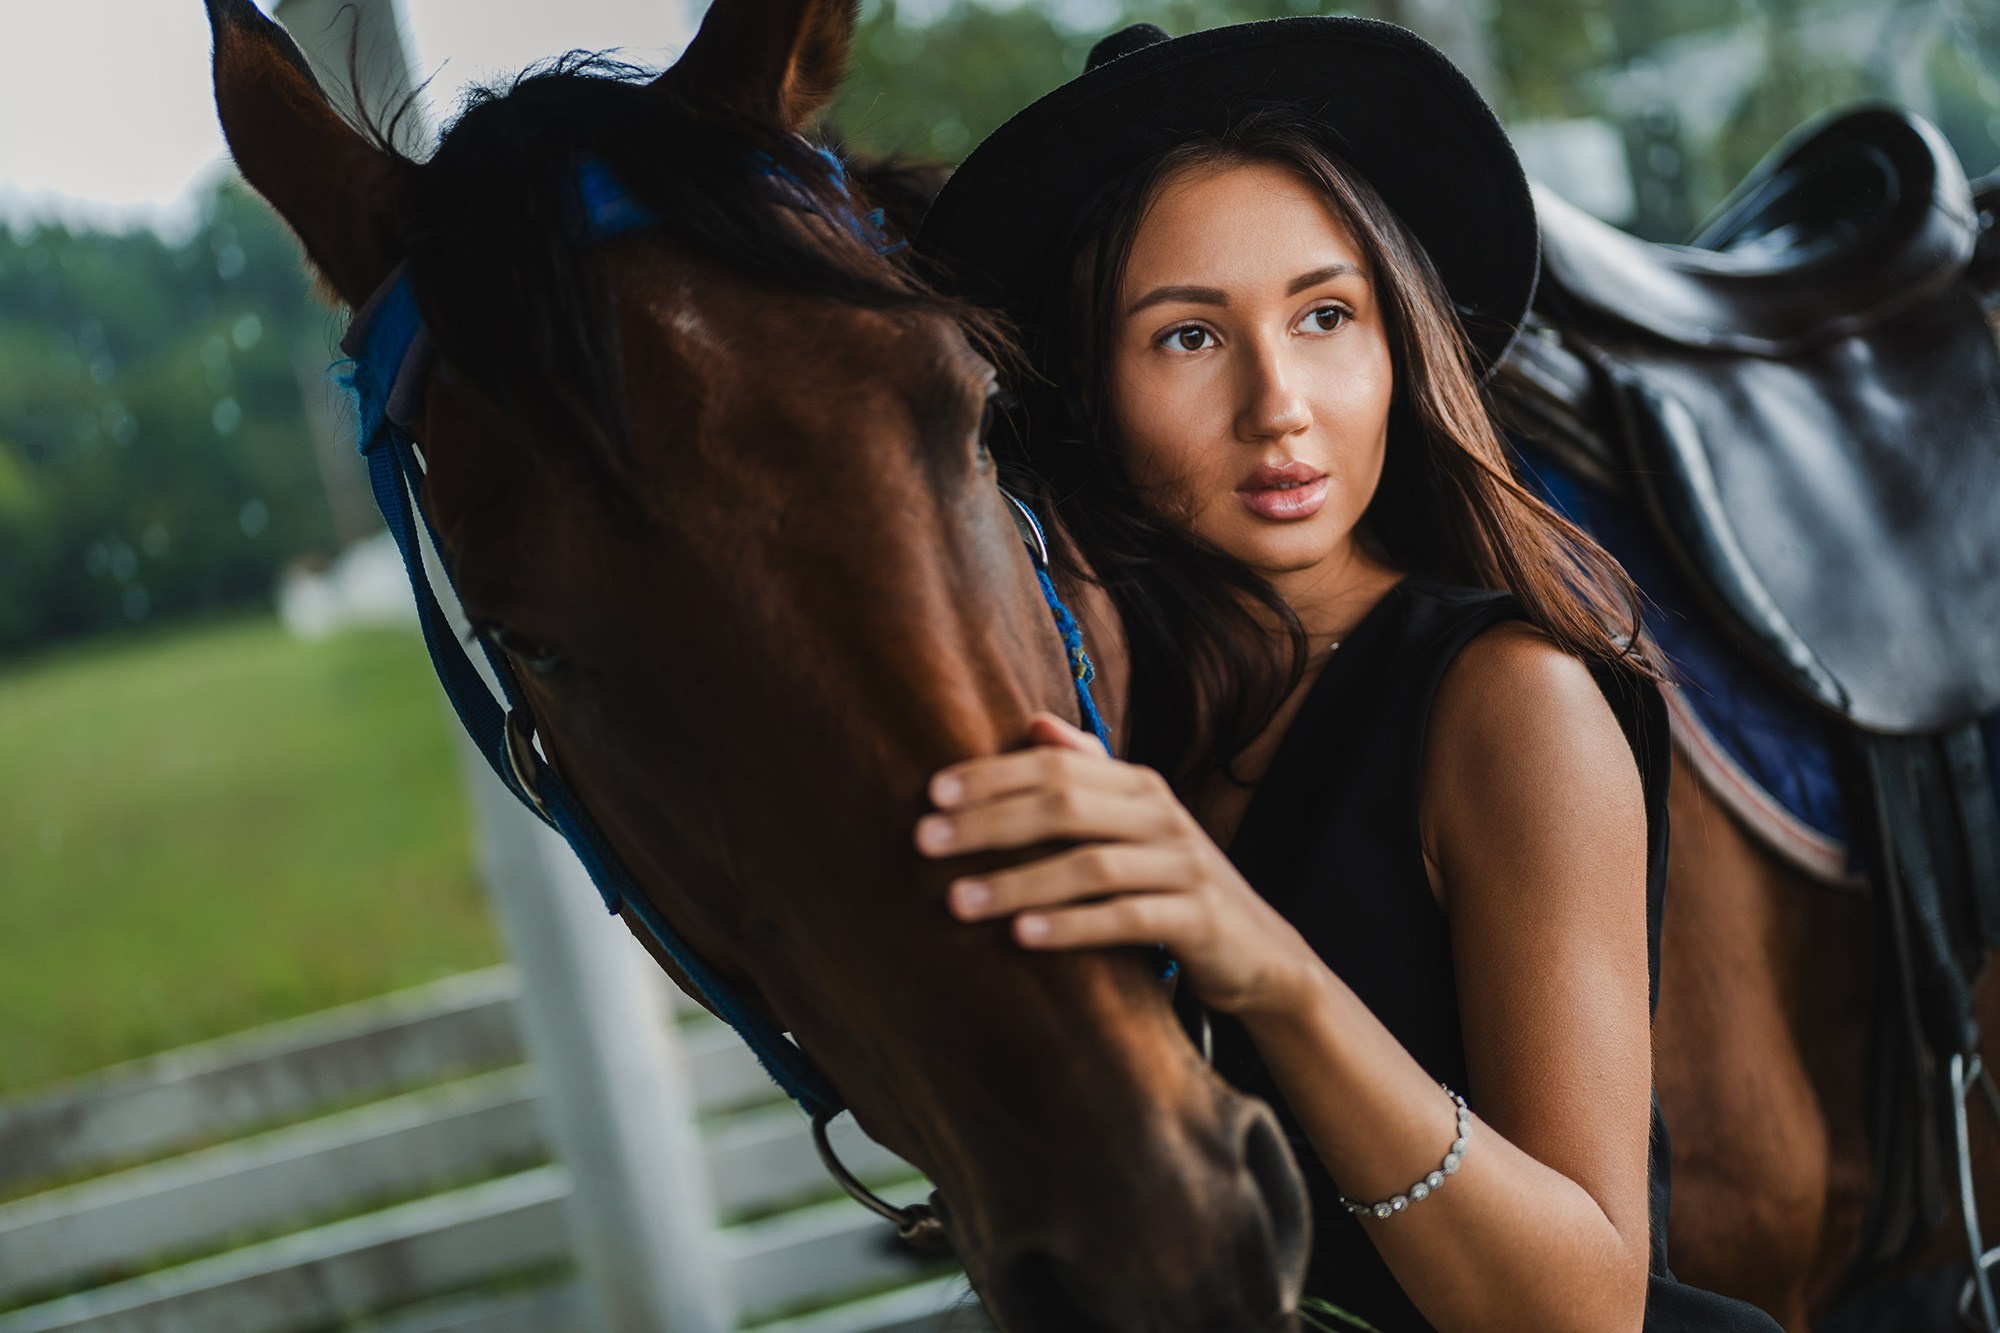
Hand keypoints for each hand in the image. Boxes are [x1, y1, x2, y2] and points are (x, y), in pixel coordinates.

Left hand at [915, 711, 1321, 1018]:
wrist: (1260, 951)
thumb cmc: (1173, 884)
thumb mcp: (1136, 823)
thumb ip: (1090, 776)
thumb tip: (1036, 721)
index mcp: (1138, 786)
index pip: (1056, 766)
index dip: (992, 775)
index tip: (931, 794)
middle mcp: (1162, 815)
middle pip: (1065, 806)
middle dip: (990, 821)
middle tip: (925, 842)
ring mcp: (1184, 866)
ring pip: (1090, 865)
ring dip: (1018, 881)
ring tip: (958, 900)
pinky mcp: (1199, 919)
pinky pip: (1128, 919)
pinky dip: (1072, 926)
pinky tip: (1023, 936)